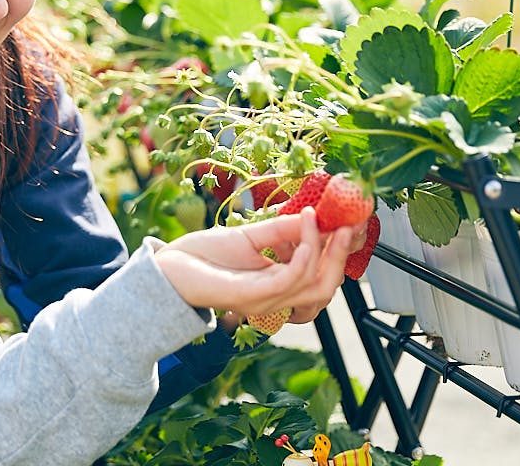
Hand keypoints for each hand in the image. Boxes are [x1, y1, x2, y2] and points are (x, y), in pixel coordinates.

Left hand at [153, 206, 359, 323]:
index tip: (353, 224)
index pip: (322, 279)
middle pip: (326, 288)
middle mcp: (276, 300)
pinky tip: (306, 231)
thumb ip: (282, 230)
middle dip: (343, 255)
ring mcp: (265, 302)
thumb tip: (315, 217)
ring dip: (327, 251)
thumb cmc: (203, 256)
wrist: (166, 268)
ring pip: (315, 287)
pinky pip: (290, 280)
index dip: (342, 255)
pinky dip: (304, 254)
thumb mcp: (251, 235)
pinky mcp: (251, 297)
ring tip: (326, 221)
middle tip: (351, 224)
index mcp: (278, 287)